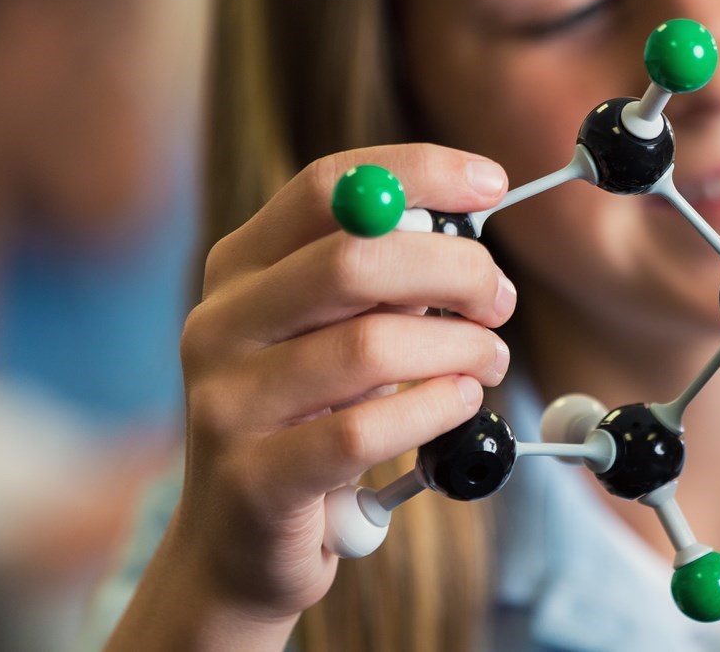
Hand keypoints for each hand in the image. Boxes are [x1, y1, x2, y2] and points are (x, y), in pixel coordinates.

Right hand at [171, 144, 514, 625]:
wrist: (238, 546)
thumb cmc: (308, 421)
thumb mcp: (332, 334)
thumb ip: (381, 281)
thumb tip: (467, 236)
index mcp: (239, 268)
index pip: (329, 187)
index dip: (418, 173)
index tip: (491, 184)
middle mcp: (219, 323)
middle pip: (355, 259)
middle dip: (454, 269)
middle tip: (500, 298)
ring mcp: (227, 402)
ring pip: (369, 347)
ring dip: (458, 348)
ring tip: (490, 361)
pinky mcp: (253, 479)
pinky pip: (363, 431)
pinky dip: (433, 410)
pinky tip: (461, 406)